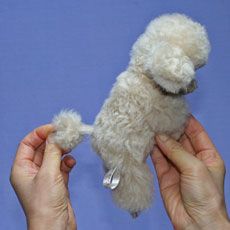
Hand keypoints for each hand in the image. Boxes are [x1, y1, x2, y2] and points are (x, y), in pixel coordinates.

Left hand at [10, 125, 76, 229]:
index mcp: (22, 169)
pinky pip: (61, 166)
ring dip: (62, 150)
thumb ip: (53, 152)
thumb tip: (57, 135)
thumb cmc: (45, 204)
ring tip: (71, 145)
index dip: (40, 133)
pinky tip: (71, 162)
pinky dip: (67, 162)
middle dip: (54, 140)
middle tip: (66, 134)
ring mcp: (45, 177)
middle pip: (42, 148)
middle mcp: (32, 172)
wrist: (56, 227)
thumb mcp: (48, 173)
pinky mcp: (57, 182)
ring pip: (53, 156)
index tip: (54, 127)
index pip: (28, 143)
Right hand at [151, 115, 229, 229]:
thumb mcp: (195, 168)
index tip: (174, 110)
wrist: (196, 223)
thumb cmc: (206, 197)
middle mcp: (192, 159)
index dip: (186, 120)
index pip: (196, 131)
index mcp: (207, 155)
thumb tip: (160, 137)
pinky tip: (147, 141)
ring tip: (150, 126)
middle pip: (179, 137)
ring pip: (167, 147)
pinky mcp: (165, 174)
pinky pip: (158, 158)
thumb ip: (176, 151)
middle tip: (158, 117)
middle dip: (170, 128)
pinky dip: (152, 150)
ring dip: (159, 138)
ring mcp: (178, 166)